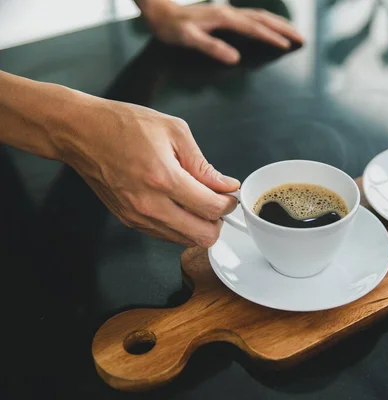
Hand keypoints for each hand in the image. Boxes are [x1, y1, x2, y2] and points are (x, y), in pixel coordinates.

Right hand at [58, 94, 238, 247]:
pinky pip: (165, 235)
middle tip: (218, 203)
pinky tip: (179, 205)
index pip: (210, 208)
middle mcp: (150, 204)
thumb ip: (203, 164)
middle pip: (201, 236)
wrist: (82, 133)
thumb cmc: (124, 125)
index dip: (228, 204)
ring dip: (198, 226)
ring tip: (197, 202)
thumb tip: (225, 185)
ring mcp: (137, 216)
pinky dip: (180, 226)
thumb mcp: (174, 132)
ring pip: (184, 240)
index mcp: (164, 178)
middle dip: (217, 221)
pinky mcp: (129, 220)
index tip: (230, 196)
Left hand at [140, 1, 302, 63]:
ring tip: (295, 33)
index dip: (271, 37)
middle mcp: (229, 12)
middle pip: (263, 18)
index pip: (254, 28)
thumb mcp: (188, 38)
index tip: (286, 46)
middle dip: (284, 28)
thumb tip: (235, 59)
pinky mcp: (226, 15)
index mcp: (223, 19)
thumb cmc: (172, 28)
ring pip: (260, 16)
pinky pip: (253, 17)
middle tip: (302, 38)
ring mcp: (228, 12)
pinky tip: (271, 28)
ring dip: (279, 24)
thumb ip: (211, 47)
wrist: (160, 12)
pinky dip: (267, 22)